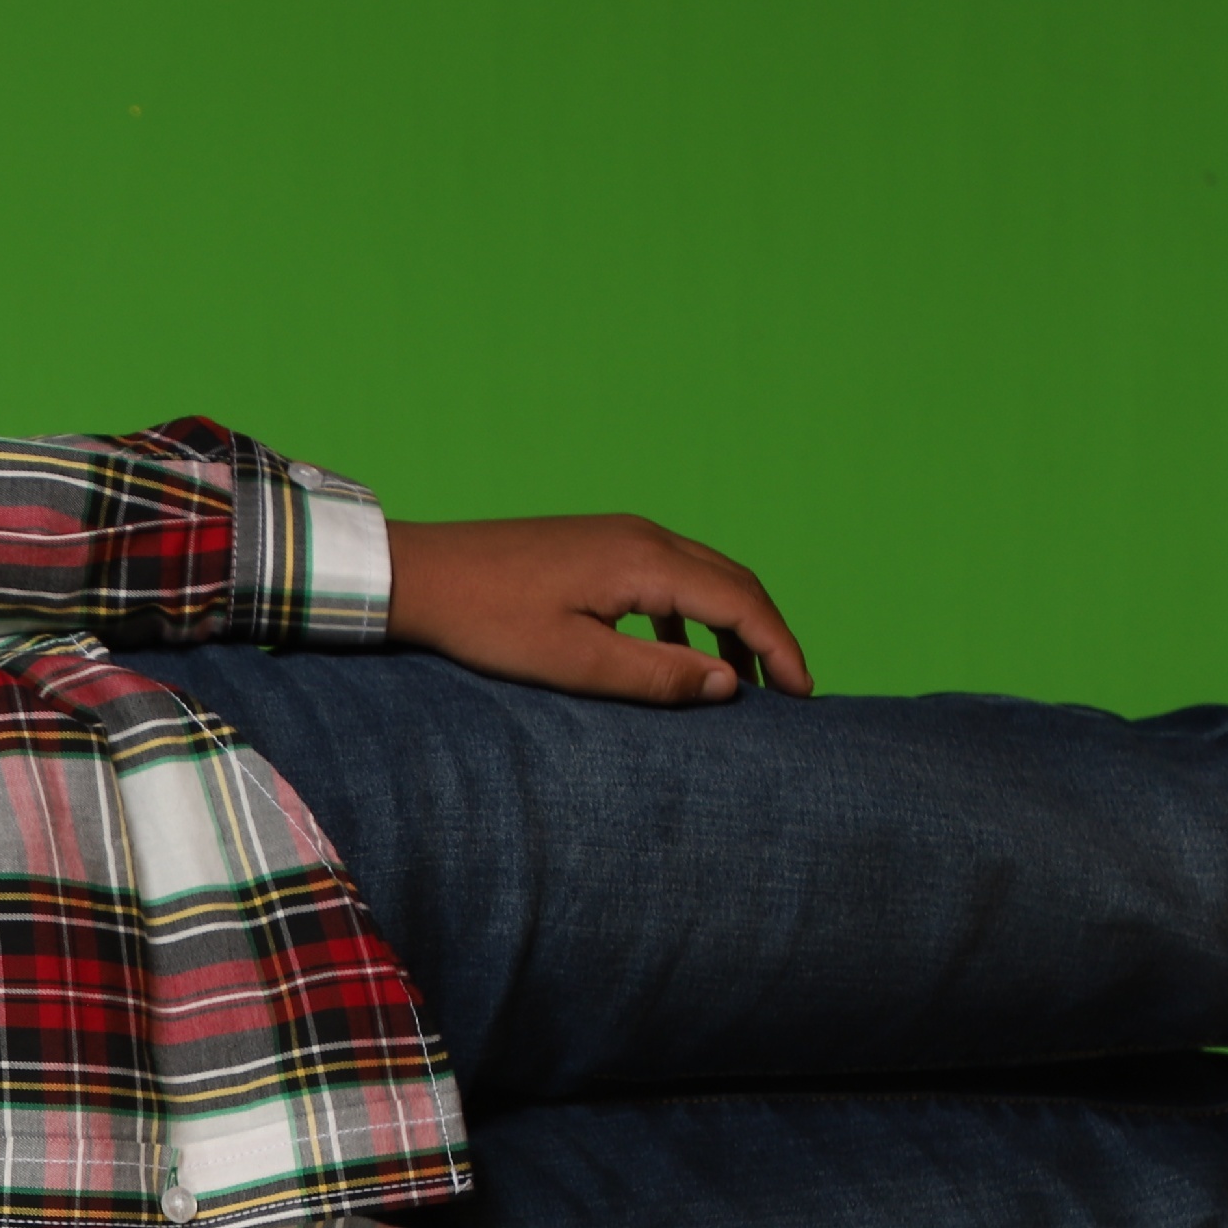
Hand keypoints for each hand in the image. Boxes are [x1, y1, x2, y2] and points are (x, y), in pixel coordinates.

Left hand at [385, 515, 810, 705]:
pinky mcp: (597, 544)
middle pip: (734, 582)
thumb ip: (657, 674)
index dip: (780, 649)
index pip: (742, 602)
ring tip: (739, 681)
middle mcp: (644, 537)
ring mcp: (620, 535)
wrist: (422, 575)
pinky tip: (678, 654)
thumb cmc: (489, 622)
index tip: (805, 693)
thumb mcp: (575, 663)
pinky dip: (691, 614)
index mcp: (647, 562)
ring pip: (703, 576)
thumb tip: (729, 683)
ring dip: (730, 625)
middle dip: (767, 635)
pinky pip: (668, 576)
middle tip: (789, 689)